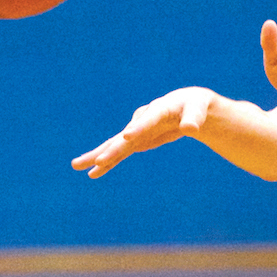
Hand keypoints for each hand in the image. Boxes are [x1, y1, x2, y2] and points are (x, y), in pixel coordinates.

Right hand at [71, 87, 220, 178]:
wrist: (187, 106)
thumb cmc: (196, 106)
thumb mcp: (199, 109)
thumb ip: (194, 118)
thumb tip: (191, 129)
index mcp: (160, 109)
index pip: (148, 119)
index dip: (139, 128)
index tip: (127, 137)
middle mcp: (143, 119)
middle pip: (125, 136)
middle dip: (112, 149)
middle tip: (97, 161)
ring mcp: (138, 129)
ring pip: (116, 144)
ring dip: (99, 155)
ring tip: (77, 165)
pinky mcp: (137, 140)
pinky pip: (120, 152)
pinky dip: (108, 161)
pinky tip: (94, 171)